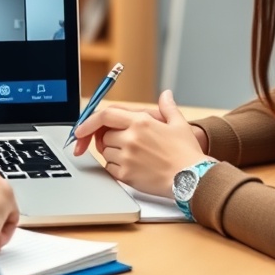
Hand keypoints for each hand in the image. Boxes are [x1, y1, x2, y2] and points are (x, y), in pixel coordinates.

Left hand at [71, 89, 208, 196]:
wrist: (194, 179)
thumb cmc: (187, 153)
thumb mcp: (179, 124)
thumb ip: (168, 107)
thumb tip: (166, 94)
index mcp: (141, 122)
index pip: (105, 115)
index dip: (89, 121)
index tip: (80, 128)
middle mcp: (131, 138)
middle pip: (104, 135)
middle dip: (107, 139)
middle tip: (121, 143)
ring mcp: (127, 157)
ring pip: (105, 152)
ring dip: (112, 154)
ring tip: (134, 156)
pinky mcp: (127, 175)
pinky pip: (110, 169)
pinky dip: (115, 168)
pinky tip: (132, 168)